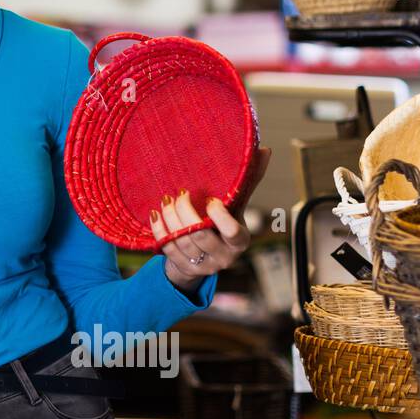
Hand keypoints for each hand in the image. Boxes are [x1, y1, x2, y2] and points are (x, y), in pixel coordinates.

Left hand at [149, 147, 271, 291]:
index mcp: (241, 240)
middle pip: (201, 235)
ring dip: (170, 218)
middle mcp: (224, 257)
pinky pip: (167, 249)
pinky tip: (156, 215)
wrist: (203, 255)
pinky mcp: (184, 268)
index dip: (219, 216)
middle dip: (185, 212)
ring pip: (182, 241)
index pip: (232, 231)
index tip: (209, 199)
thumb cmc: (221, 224)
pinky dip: (159, 230)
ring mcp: (203, 265)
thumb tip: (263, 150)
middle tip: (179, 194)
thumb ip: (247, 182)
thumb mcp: (235, 205)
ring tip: (166, 201)